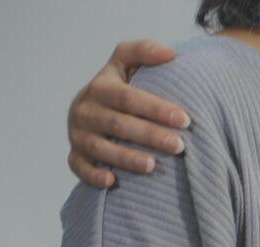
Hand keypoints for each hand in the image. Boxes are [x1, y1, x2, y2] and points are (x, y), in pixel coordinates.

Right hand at [68, 40, 191, 187]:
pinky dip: (93, 175)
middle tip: (179, 146)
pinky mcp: (75, 155)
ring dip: (127, 158)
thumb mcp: (125, 64)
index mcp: (100, 87)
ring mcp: (78, 134)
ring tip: (153, 166)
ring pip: (101, 149)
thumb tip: (170, 53)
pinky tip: (112, 181)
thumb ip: (144, 52)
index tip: (185, 119)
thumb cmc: (118, 88)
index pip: (129, 97)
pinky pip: (79, 167)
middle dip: (150, 136)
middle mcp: (86, 110)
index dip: (156, 108)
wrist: (90, 108)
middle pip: (119, 125)